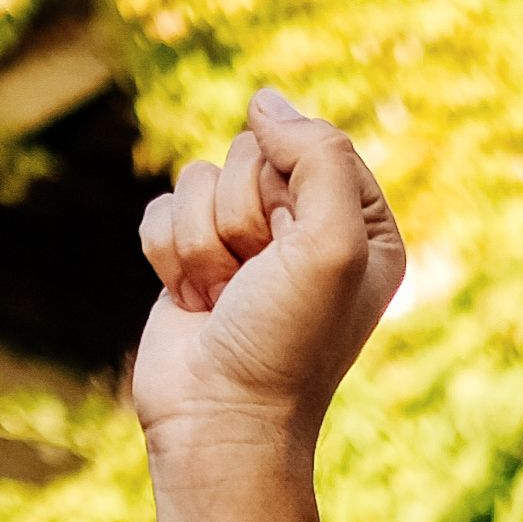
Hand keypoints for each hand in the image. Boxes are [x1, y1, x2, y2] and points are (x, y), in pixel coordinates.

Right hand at [136, 95, 404, 466]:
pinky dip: (168, 253)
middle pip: (250, 152)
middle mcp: (306, 227)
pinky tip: (192, 301)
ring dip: (203, 242)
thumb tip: (264, 101)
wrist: (220, 419)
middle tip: (257, 279)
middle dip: (242, 216)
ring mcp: (245, 243)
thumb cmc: (287, 342)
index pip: (312, 143)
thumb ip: (319, 154)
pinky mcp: (191, 257)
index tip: (294, 246)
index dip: (289, 188)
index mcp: (361, 224)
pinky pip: (161, 208)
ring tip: (225, 298)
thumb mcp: (333, 243)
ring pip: (198, 177)